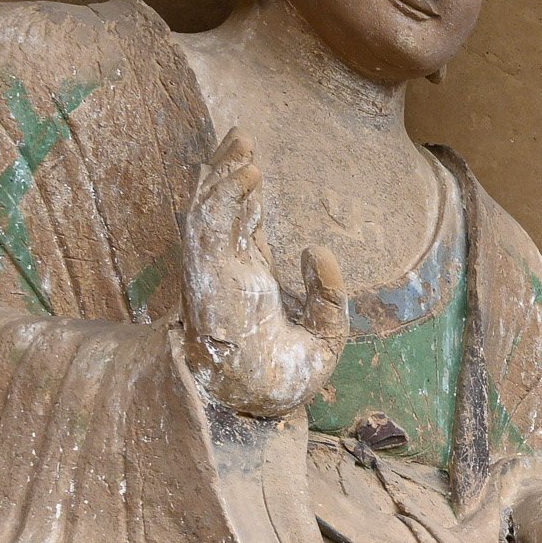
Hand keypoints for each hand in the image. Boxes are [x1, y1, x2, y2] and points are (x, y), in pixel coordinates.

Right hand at [179, 131, 342, 417]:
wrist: (261, 408)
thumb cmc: (285, 380)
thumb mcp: (327, 334)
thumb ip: (329, 293)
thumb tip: (317, 248)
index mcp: (247, 282)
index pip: (240, 227)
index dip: (244, 194)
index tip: (252, 164)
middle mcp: (227, 273)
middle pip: (220, 210)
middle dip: (226, 172)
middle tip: (240, 134)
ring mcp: (217, 274)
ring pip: (211, 212)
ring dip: (224, 176)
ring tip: (242, 143)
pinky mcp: (213, 279)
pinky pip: (215, 231)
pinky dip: (229, 200)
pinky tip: (250, 176)